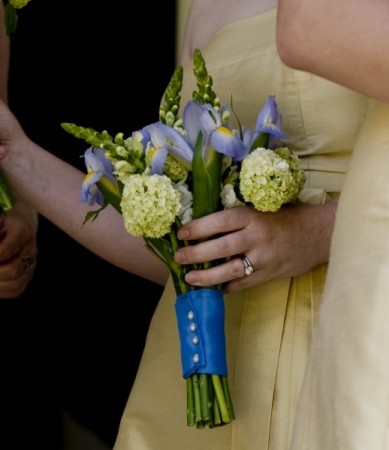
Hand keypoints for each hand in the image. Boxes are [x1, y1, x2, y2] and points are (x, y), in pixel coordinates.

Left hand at [0, 201, 37, 298]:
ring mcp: (30, 263)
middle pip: (13, 269)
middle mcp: (30, 250)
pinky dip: (1, 292)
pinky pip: (16, 290)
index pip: (6, 249)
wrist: (20, 220)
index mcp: (22, 231)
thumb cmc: (4, 218)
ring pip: (15, 284)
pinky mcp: (27, 274)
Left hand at [175, 202, 335, 292]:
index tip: (182, 233)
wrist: (320, 234)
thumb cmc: (288, 217)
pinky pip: (242, 284)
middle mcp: (256, 238)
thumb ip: (239, 218)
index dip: (198, 228)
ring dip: (206, 277)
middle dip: (195, 254)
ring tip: (190, 278)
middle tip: (179, 257)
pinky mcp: (269, 275)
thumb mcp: (263, 209)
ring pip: (228, 271)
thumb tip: (206, 226)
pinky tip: (214, 288)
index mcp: (253, 217)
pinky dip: (226, 286)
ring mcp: (263, 259)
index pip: (219, 221)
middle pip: (219, 248)